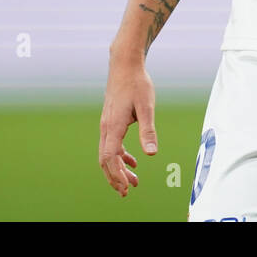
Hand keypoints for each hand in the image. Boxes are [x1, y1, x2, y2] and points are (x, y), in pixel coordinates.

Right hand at [99, 55, 158, 196]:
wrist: (125, 64)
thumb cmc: (137, 84)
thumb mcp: (147, 107)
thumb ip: (148, 131)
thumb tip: (151, 154)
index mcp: (113, 126)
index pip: (110, 157)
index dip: (116, 174)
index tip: (125, 187)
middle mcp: (106, 127)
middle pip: (105, 160)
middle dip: (114, 177)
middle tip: (126, 192)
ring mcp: (107, 124)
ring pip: (107, 153)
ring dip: (118, 169)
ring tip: (132, 182)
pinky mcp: (111, 120)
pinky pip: (112, 144)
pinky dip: (120, 156)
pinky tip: (133, 160)